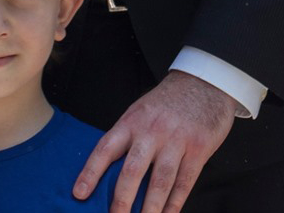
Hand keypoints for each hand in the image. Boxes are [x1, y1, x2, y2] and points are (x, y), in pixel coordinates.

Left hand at [75, 70, 237, 212]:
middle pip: (133, 170)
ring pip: (160, 181)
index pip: (106, 149)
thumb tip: (108, 175)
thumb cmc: (167, 103)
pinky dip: (175, 204)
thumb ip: (127, 139)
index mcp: (132, 122)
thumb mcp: (141, 112)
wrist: (204, 83)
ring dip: (150, 209)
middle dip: (121, 200)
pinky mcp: (198, 149)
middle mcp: (152, 131)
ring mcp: (176, 140)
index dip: (91, 172)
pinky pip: (184, 182)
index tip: (79, 194)